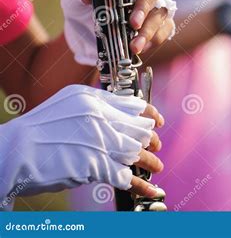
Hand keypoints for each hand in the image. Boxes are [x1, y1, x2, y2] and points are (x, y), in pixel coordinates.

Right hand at [0, 85, 164, 205]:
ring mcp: (99, 143)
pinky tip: (151, 188)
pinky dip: (141, 184)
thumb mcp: (70, 102)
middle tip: (156, 145)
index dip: (150, 115)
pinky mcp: (95, 166)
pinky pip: (126, 176)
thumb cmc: (40, 127)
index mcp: (94, 101)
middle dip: (151, 139)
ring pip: (136, 152)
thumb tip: (123, 111)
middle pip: (139, 130)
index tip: (157, 122)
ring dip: (151, 161)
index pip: (134, 106)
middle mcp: (101, 119)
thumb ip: (97, 104)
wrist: (14, 151)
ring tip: (157, 166)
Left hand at [61, 0, 176, 65]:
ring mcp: (157, 5)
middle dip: (146, 5)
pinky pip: (165, 30)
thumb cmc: (84, 6)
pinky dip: (153, 39)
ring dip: (149, 29)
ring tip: (135, 45)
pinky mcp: (161, 24)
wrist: (86, 31)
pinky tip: (140, 47)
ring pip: (162, 12)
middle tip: (133, 22)